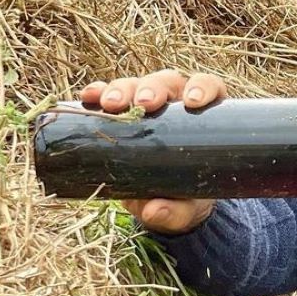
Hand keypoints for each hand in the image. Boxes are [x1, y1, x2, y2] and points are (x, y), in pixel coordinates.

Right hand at [78, 68, 226, 234]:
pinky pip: (105, 96)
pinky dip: (96, 93)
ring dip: (121, 89)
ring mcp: (145, 106)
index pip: (208, 88)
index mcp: (203, 118)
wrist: (158, 204)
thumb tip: (156, 211)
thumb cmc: (183, 201)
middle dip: (152, 88)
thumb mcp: (183, 211)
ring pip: (134, 85)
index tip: (193, 102)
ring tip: (110, 105)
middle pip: (166, 82)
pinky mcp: (118, 114)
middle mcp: (175, 104)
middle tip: (142, 105)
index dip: (203, 87)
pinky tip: (87, 97)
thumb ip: (175, 213)